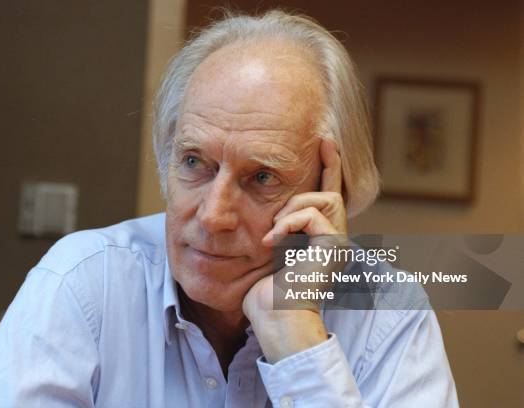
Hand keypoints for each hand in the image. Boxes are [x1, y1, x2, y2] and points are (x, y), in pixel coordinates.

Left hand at [242, 138, 346, 362]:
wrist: (273, 316)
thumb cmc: (264, 291)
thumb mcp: (268, 249)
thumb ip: (277, 226)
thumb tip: (268, 208)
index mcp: (320, 238)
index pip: (329, 194)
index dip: (330, 166)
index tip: (325, 140)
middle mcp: (334, 239)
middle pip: (331, 193)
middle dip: (302, 194)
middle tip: (277, 222)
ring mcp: (337, 243)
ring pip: (325, 199)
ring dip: (292, 211)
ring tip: (275, 236)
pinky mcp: (333, 247)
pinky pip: (313, 215)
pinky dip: (289, 224)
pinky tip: (273, 242)